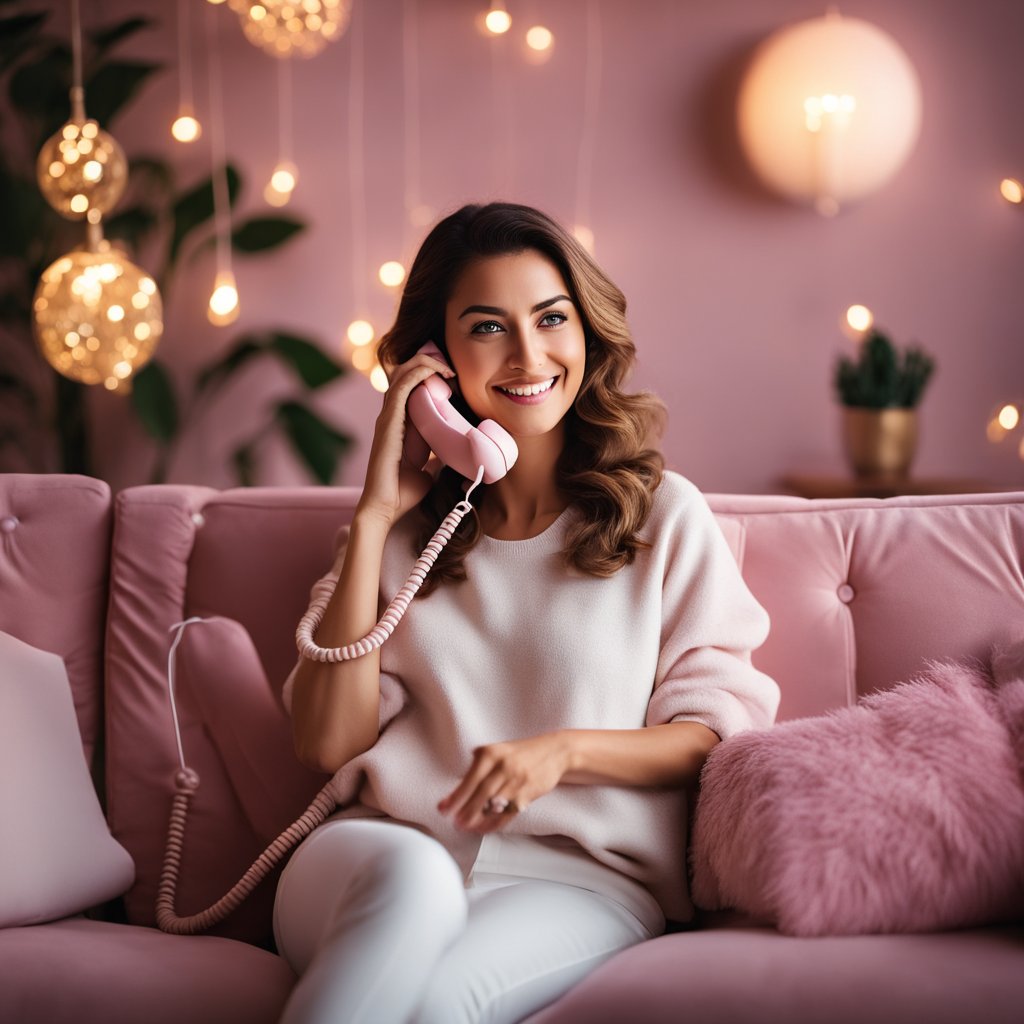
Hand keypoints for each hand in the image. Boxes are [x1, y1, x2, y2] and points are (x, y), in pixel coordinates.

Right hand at [356, 348, 453, 527]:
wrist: (387, 508)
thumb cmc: (404, 492)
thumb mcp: (431, 469)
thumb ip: (440, 457)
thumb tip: (458, 455)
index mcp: (401, 423)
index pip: (411, 386)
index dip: (430, 373)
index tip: (454, 377)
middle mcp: (391, 415)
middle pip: (404, 372)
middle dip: (428, 361)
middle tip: (452, 366)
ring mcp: (387, 417)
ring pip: (401, 372)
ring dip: (425, 362)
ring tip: (447, 366)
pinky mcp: (388, 421)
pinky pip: (401, 386)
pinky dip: (418, 372)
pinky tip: (436, 371)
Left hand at [437, 732, 571, 832]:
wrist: (554, 751)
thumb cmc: (521, 753)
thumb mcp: (498, 750)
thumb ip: (478, 764)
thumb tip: (457, 787)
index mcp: (492, 753)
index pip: (469, 779)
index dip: (455, 797)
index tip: (443, 808)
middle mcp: (504, 766)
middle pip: (480, 794)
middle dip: (464, 811)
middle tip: (454, 822)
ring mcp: (517, 781)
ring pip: (493, 806)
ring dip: (477, 820)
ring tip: (465, 827)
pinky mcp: (527, 795)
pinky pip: (507, 813)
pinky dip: (494, 823)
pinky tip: (484, 828)